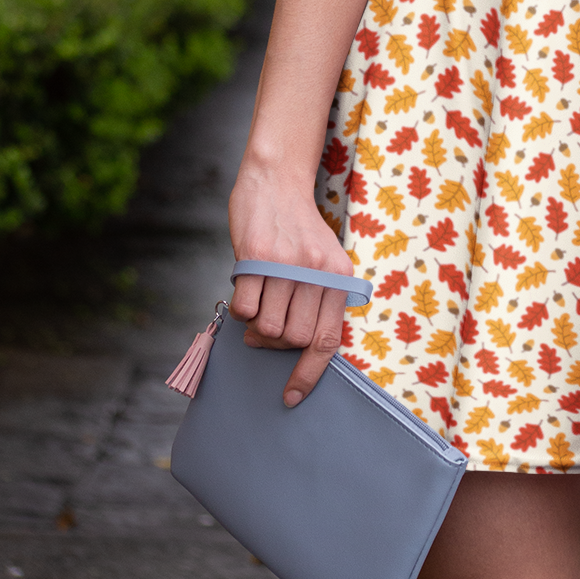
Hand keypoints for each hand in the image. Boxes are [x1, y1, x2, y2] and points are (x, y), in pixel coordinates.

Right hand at [228, 162, 354, 407]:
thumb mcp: (323, 261)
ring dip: (257, 326)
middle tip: (267, 325)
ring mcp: (287, 263)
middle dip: (276, 342)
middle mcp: (317, 271)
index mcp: (338, 276)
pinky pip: (244, 307)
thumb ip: (317, 301)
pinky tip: (246, 287)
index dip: (309, 374)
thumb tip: (296, 348)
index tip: (291, 397)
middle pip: (295, 338)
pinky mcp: (256, 255)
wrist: (276, 181)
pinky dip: (240, 308)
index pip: (327, 340)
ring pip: (269, 327)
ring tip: (258, 303)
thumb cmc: (297, 229)